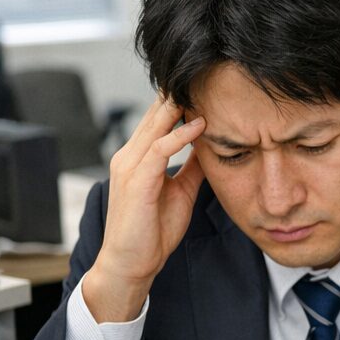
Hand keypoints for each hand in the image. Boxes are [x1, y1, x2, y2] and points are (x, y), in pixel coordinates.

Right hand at [82, 97, 206, 321]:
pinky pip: (158, 149)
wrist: (131, 264)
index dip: (180, 104)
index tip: (205, 89)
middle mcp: (130, 156)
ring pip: (155, 126)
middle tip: (204, 75)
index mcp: (139, 158)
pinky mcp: (136, 180)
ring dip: (180, 108)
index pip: (158, 121)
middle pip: (155, 116)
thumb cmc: (153, 232)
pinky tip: (198, 125)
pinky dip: (179, 135)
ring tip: (204, 91)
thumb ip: (191, 168)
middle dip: (178, 95)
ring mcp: (130, 166)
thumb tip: (210, 148)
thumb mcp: (181, 192)